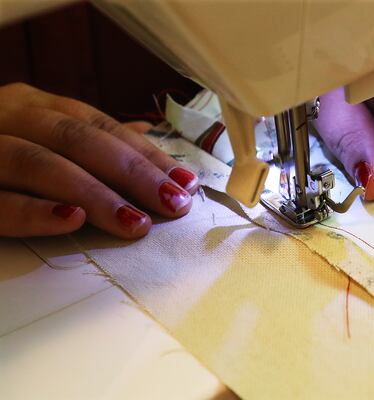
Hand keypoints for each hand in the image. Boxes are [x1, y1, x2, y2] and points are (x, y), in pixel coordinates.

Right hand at [0, 83, 198, 238]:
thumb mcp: (39, 132)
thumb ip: (86, 139)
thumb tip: (148, 144)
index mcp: (35, 105)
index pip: (101, 126)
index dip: (145, 154)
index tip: (185, 182)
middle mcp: (9, 115)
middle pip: (78, 139)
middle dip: (131, 173)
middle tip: (172, 203)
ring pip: (38, 162)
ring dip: (94, 193)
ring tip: (135, 222)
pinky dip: (32, 210)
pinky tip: (71, 220)